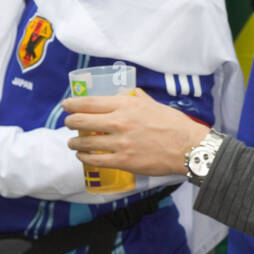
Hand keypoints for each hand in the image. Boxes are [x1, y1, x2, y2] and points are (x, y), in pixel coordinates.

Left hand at [61, 90, 208, 176]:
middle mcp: (119, 122)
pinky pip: (95, 160)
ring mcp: (119, 143)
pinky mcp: (123, 161)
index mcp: (125, 105)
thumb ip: (136, 98)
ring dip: (74, 142)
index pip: (90, 102)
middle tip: (68, 123)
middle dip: (70, 122)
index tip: (66, 105)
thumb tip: (125, 92)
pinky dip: (84, 157)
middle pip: (82, 121)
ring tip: (72, 142)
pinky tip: (82, 156)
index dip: (73, 103)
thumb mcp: (153, 104)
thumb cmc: (173, 124)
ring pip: (85, 143)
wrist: (187, 147)